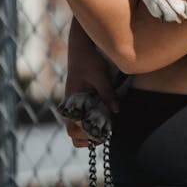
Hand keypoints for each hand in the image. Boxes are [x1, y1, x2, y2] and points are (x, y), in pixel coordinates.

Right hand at [60, 16, 120, 147]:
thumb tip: (116, 111)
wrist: (81, 49)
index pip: (73, 129)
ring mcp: (73, 106)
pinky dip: (90, 124)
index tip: (103, 131)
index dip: (87, 135)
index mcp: (71, 101)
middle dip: (88, 138)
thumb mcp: (100, 76)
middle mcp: (69, 106)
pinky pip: (81, 120)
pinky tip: (104, 118)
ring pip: (77, 128)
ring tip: (106, 127)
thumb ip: (107, 93)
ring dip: (89, 132)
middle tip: (106, 133)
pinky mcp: (79, 103)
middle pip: (73, 133)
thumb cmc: (89, 60)